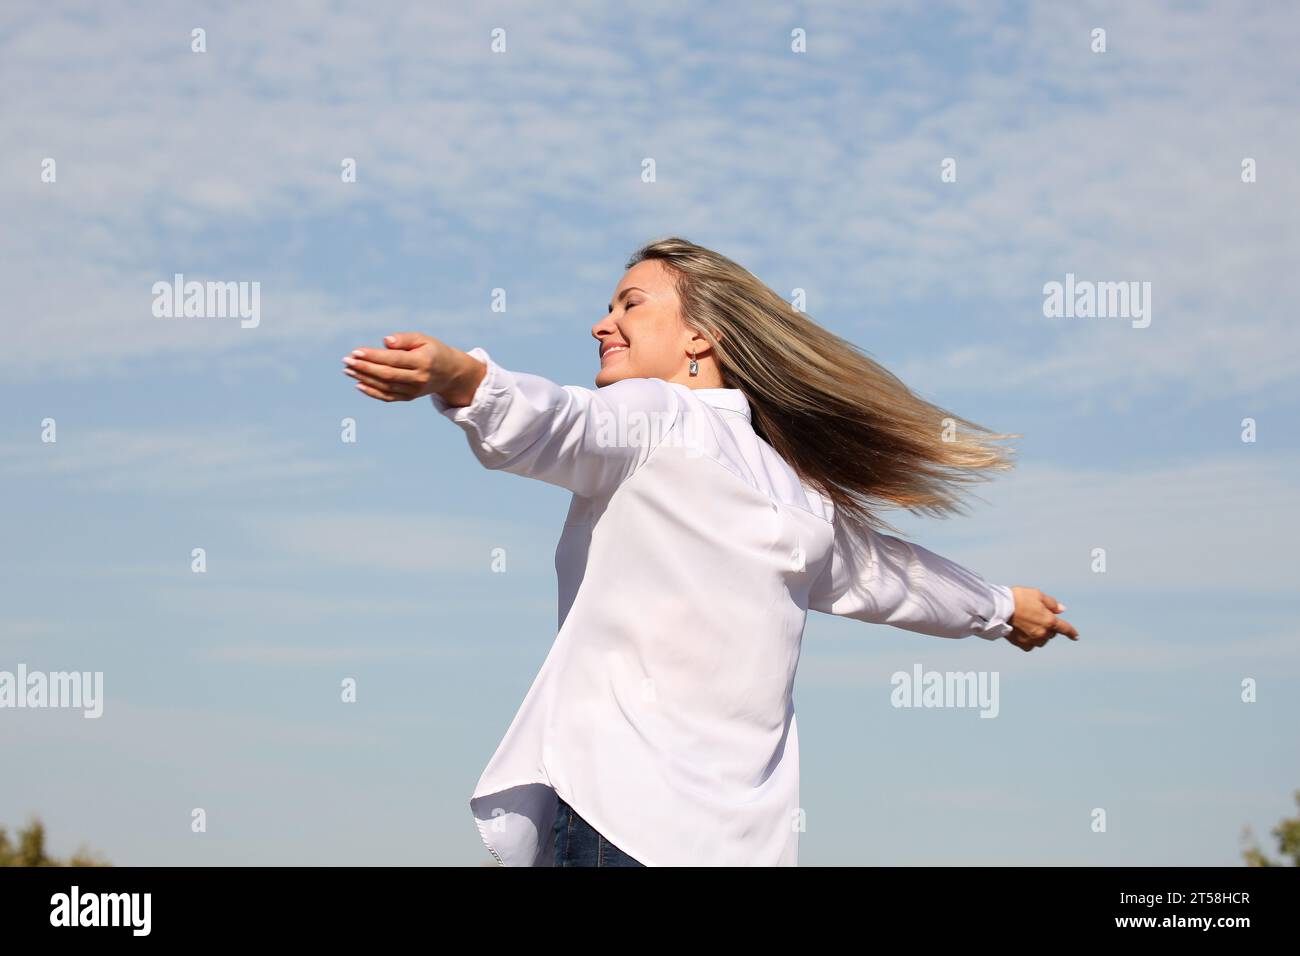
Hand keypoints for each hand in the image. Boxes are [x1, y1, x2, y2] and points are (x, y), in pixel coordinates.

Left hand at [342, 332, 471, 402]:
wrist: (450, 373)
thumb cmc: (433, 350)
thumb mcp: (423, 339)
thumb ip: (404, 339)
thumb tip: (385, 341)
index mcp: (423, 361)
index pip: (394, 359)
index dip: (374, 356)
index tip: (355, 351)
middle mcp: (419, 378)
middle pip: (387, 375)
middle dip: (364, 368)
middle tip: (346, 360)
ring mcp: (414, 390)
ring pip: (385, 386)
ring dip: (364, 378)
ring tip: (348, 370)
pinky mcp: (410, 397)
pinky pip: (388, 397)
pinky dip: (372, 392)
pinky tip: (358, 383)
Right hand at [1004, 586, 1077, 651]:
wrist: (999, 608)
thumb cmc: (1018, 598)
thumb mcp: (1038, 595)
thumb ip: (1051, 603)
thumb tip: (1062, 609)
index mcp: (1050, 621)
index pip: (1065, 628)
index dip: (1071, 632)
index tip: (1076, 636)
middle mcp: (1043, 633)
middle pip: (1051, 633)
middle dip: (1048, 627)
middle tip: (1037, 617)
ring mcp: (1032, 640)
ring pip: (1041, 640)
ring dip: (1040, 635)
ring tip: (1029, 625)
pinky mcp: (1021, 644)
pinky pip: (1030, 645)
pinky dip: (1030, 641)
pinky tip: (1023, 633)